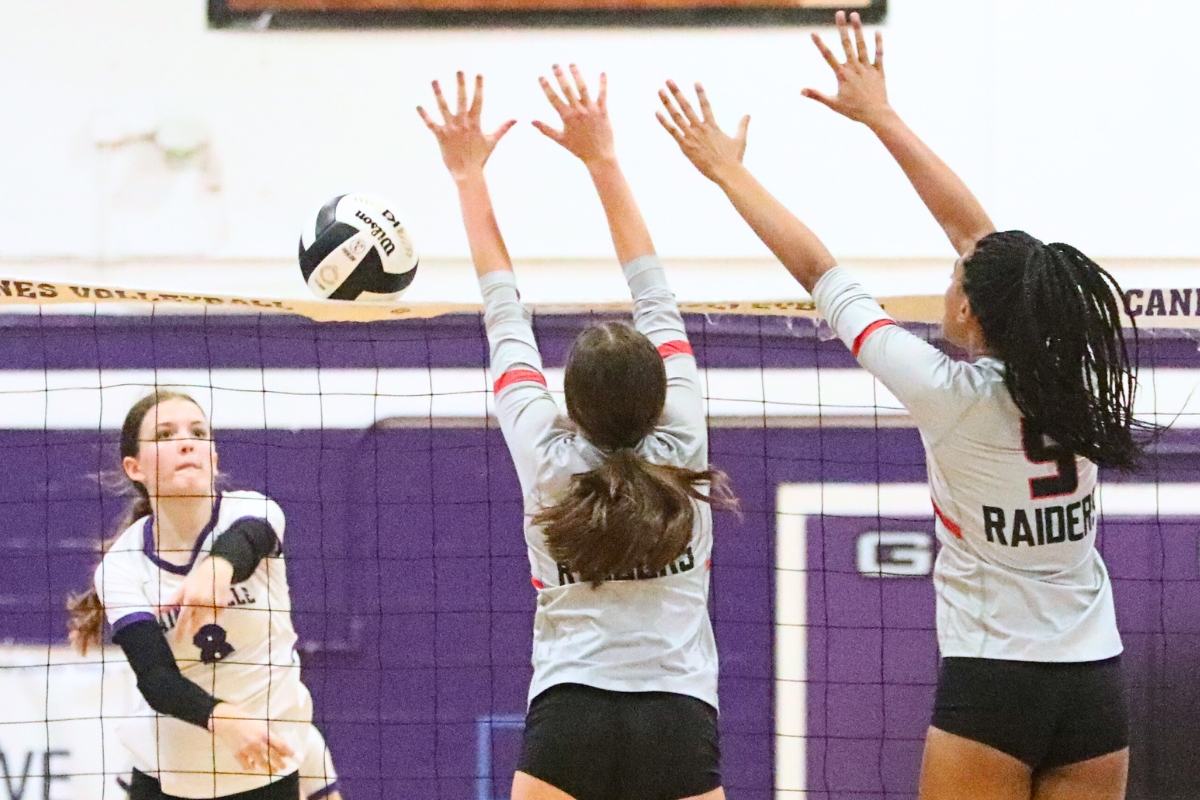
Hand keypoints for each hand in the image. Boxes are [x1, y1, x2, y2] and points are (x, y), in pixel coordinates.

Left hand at [165, 556, 232, 645]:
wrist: (217, 568)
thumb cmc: (197, 578)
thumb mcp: (182, 588)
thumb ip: (171, 602)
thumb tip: (155, 612)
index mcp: (190, 599)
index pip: (183, 619)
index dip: (180, 630)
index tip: (178, 639)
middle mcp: (202, 603)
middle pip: (196, 623)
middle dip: (192, 630)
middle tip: (189, 635)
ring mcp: (214, 604)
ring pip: (207, 622)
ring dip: (202, 625)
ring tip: (200, 627)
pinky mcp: (223, 604)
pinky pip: (217, 616)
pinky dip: (214, 617)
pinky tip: (211, 613)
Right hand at [208, 703, 293, 773]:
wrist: (226, 720)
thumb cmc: (245, 719)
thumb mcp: (260, 724)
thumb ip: (269, 734)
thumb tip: (279, 745)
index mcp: (264, 733)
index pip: (280, 745)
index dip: (288, 751)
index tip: (293, 756)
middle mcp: (257, 743)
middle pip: (273, 756)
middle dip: (280, 763)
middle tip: (284, 766)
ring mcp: (247, 750)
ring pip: (261, 764)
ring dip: (269, 768)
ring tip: (274, 770)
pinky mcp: (237, 755)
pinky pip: (247, 766)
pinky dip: (252, 767)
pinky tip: (255, 767)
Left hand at [418, 72, 515, 182]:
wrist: (467, 173)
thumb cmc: (480, 158)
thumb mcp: (492, 141)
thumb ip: (503, 128)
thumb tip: (516, 119)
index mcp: (475, 123)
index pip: (478, 101)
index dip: (478, 87)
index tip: (478, 74)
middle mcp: (463, 123)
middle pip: (461, 100)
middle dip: (461, 85)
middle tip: (459, 71)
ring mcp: (451, 129)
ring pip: (444, 108)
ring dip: (439, 94)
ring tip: (435, 81)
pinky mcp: (441, 136)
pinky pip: (431, 124)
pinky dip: (424, 115)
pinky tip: (418, 106)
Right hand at [532, 64, 614, 166]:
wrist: (599, 156)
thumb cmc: (579, 149)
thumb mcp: (560, 140)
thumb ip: (545, 129)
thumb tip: (531, 121)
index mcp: (567, 117)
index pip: (554, 98)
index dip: (546, 87)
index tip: (541, 76)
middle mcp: (578, 111)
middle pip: (567, 90)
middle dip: (560, 76)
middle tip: (555, 65)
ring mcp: (591, 110)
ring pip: (583, 88)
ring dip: (577, 75)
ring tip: (572, 64)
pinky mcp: (603, 111)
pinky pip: (603, 94)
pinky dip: (603, 83)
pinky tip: (602, 72)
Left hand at [656, 81, 749, 185]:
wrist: (727, 172)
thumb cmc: (734, 158)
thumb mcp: (740, 140)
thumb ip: (742, 125)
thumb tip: (748, 114)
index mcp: (712, 126)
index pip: (705, 105)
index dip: (700, 93)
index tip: (696, 82)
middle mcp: (700, 128)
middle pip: (686, 106)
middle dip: (677, 92)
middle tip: (669, 80)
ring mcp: (692, 136)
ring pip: (677, 115)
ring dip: (668, 102)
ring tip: (660, 91)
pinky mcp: (685, 146)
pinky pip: (672, 131)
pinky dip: (664, 121)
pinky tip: (657, 111)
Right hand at [802, 10, 890, 126]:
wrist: (875, 114)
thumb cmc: (853, 111)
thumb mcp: (833, 104)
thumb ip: (817, 95)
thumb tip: (801, 91)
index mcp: (842, 75)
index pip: (828, 56)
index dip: (820, 44)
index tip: (813, 33)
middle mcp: (854, 67)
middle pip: (847, 44)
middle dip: (842, 27)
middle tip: (839, 13)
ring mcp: (867, 67)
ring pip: (862, 45)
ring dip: (858, 29)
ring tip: (855, 15)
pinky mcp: (878, 71)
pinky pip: (878, 54)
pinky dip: (878, 43)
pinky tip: (877, 31)